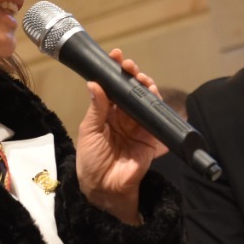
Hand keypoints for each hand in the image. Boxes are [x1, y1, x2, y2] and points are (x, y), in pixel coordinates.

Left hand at [74, 48, 168, 224]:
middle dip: (130, 75)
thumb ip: (96, 108)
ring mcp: (137, 125)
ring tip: (139, 76)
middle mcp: (122, 117)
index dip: (113, 72)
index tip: (115, 56)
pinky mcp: (150, 136)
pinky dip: (155, 102)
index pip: (111, 88)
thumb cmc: (91, 160)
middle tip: (128, 66)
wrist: (105, 187)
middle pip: (129, 91)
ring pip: (144, 100)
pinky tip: (150, 91)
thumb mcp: (88, 131)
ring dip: (143, 85)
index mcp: (105, 114)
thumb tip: (95, 83)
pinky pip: (155, 116)